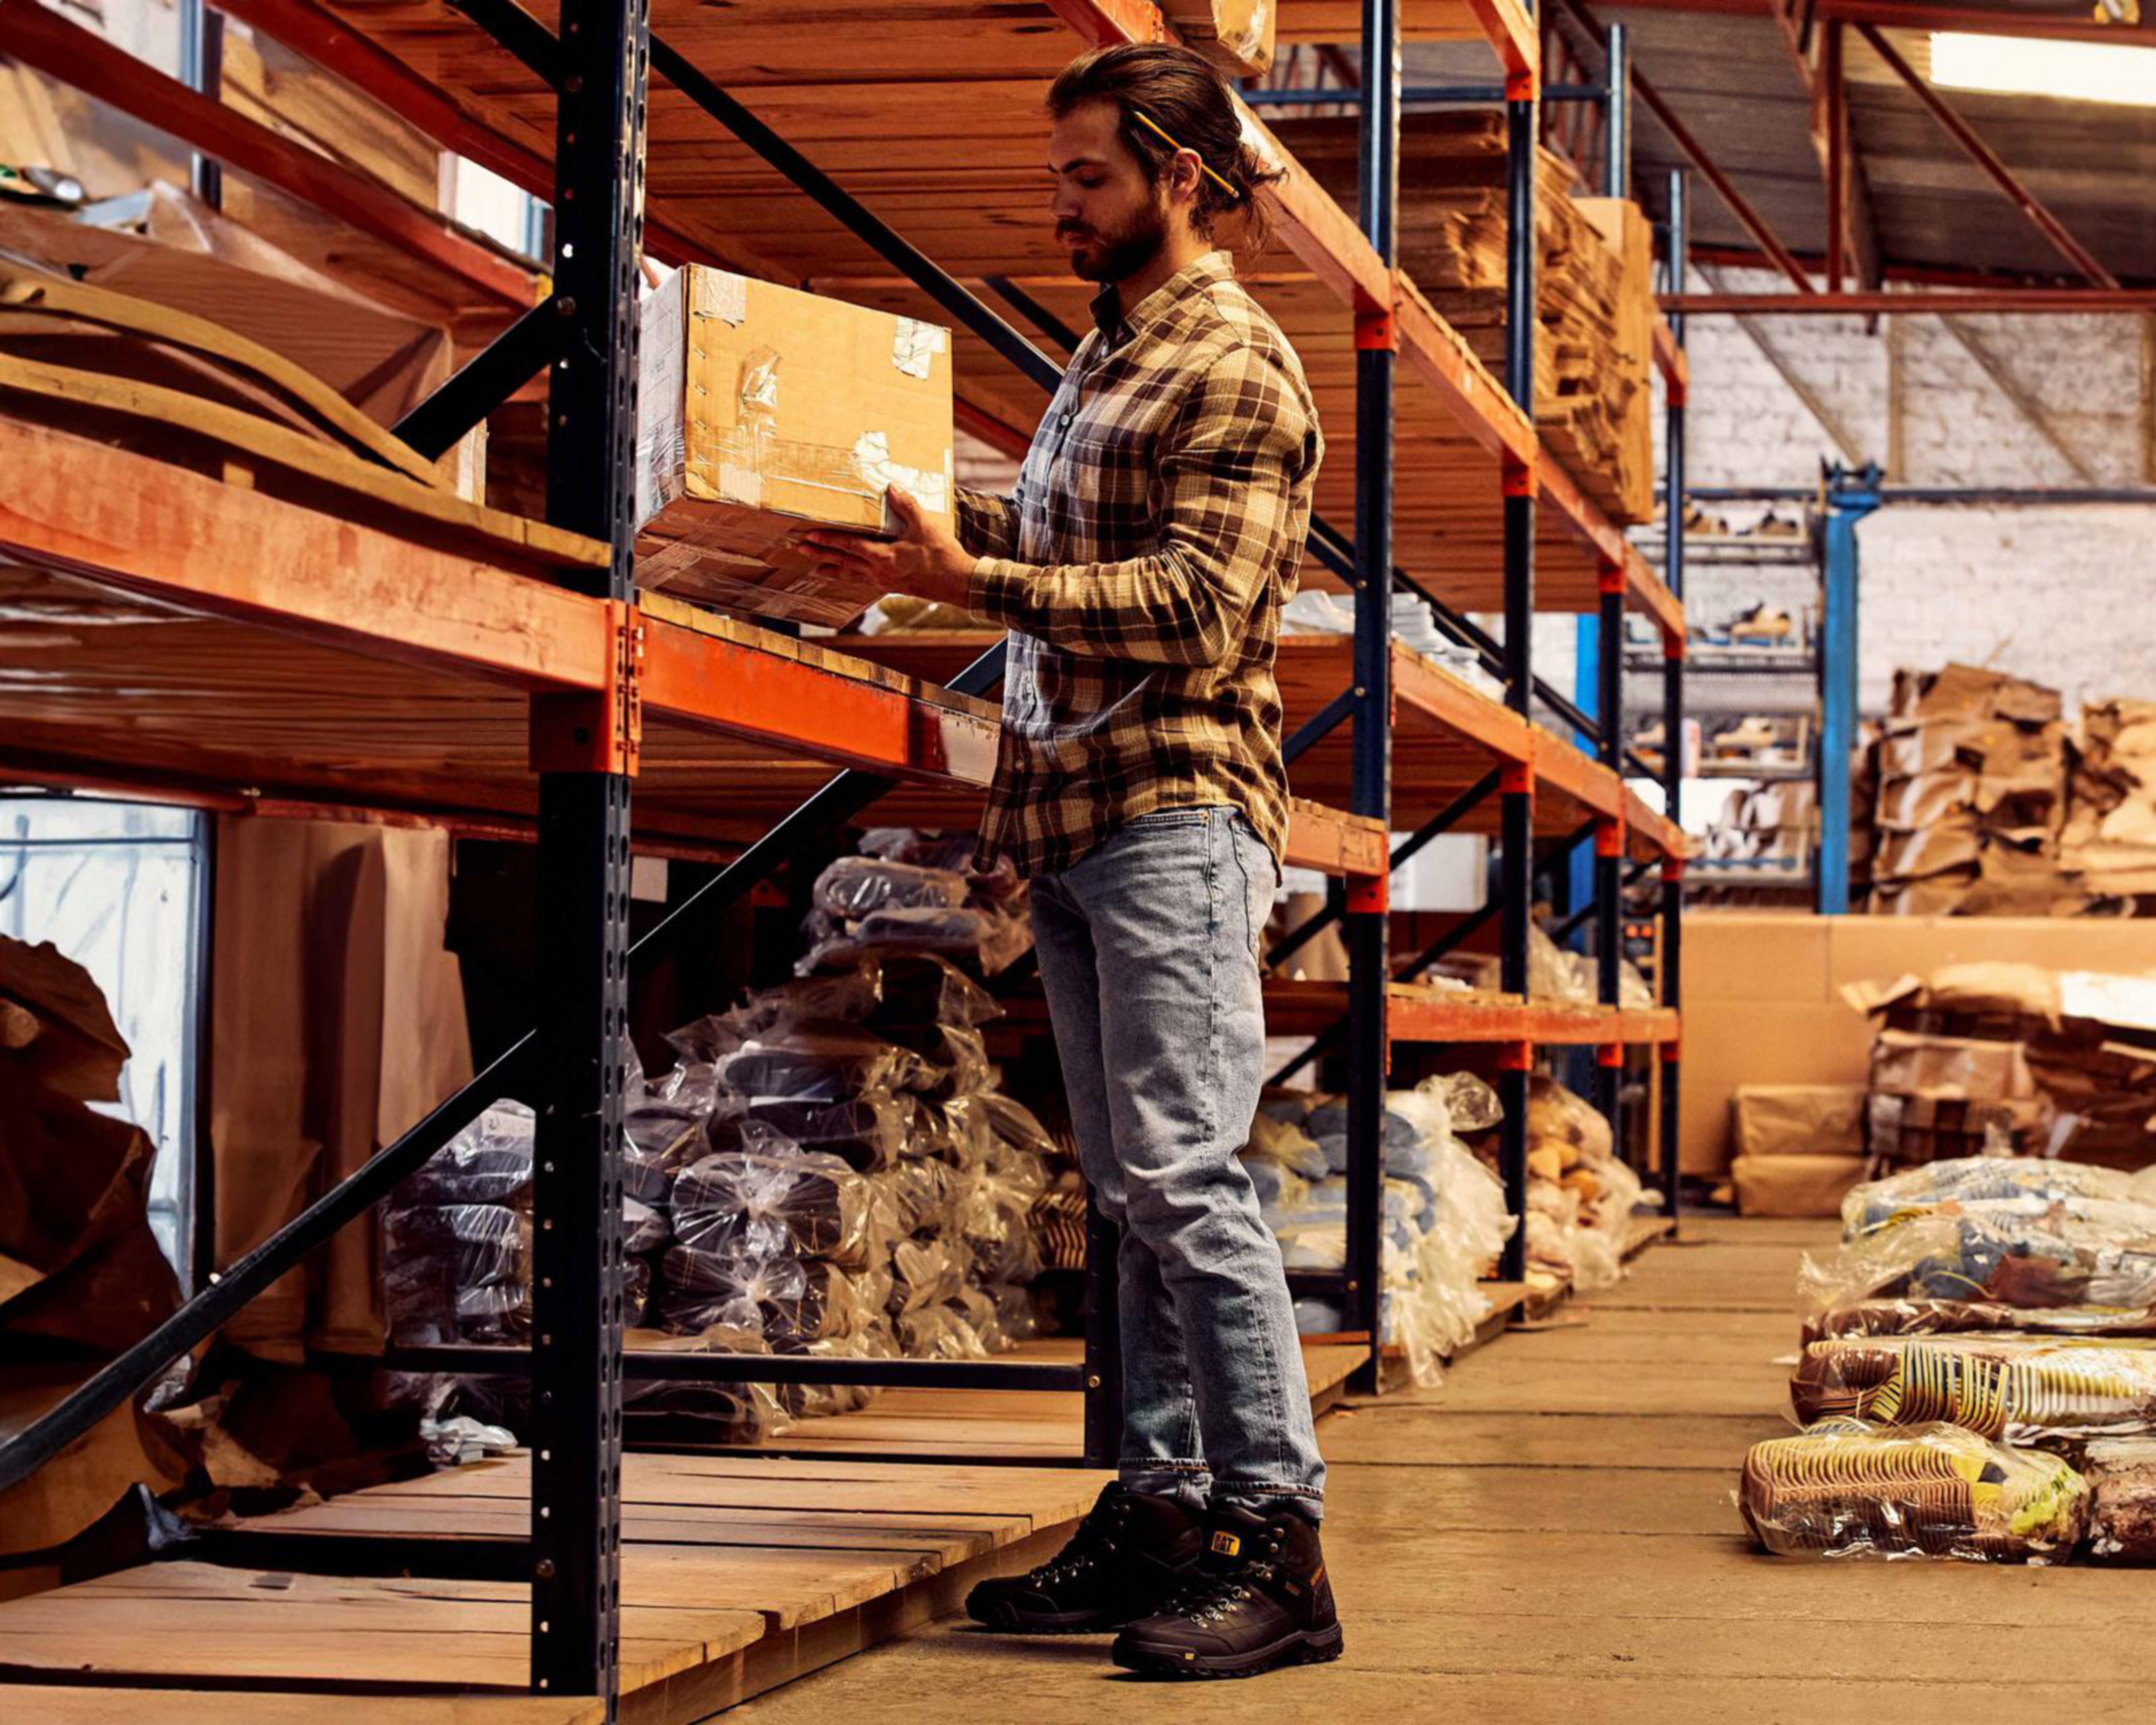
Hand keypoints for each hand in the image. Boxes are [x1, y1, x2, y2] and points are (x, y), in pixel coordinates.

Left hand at [802, 486, 975, 607]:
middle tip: (801, 550)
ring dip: (832, 569)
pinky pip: (864, 580)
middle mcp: (879, 572)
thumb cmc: (942, 556)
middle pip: (843, 562)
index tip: (809, 536)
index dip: (827, 540)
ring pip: (851, 574)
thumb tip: (891, 487)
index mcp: (883, 557)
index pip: (848, 546)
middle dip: (821, 555)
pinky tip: (848, 575)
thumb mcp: (925, 527)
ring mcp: (884, 581)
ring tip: (816, 568)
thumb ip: (907, 506)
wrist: (958, 583)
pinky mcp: (893, 586)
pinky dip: (850, 576)